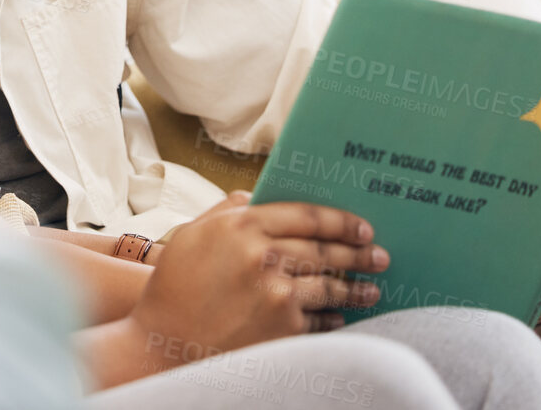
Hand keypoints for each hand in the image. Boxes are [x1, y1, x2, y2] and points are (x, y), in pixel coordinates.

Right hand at [128, 194, 385, 366]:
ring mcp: (276, 290)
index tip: (362, 226)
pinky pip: (320, 317)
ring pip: (329, 283)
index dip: (340, 220)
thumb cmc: (174, 287)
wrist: (162, 344)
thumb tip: (256, 197)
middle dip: (357, 252)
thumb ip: (227, 211)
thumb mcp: (192, 235)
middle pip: (324, 248)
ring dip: (355, 287)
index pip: (306, 215)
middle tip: (378, 255)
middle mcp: (263, 253)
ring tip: (370, 289)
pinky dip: (334, 317)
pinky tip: (341, 316)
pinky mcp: (283, 325)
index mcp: (241, 224)